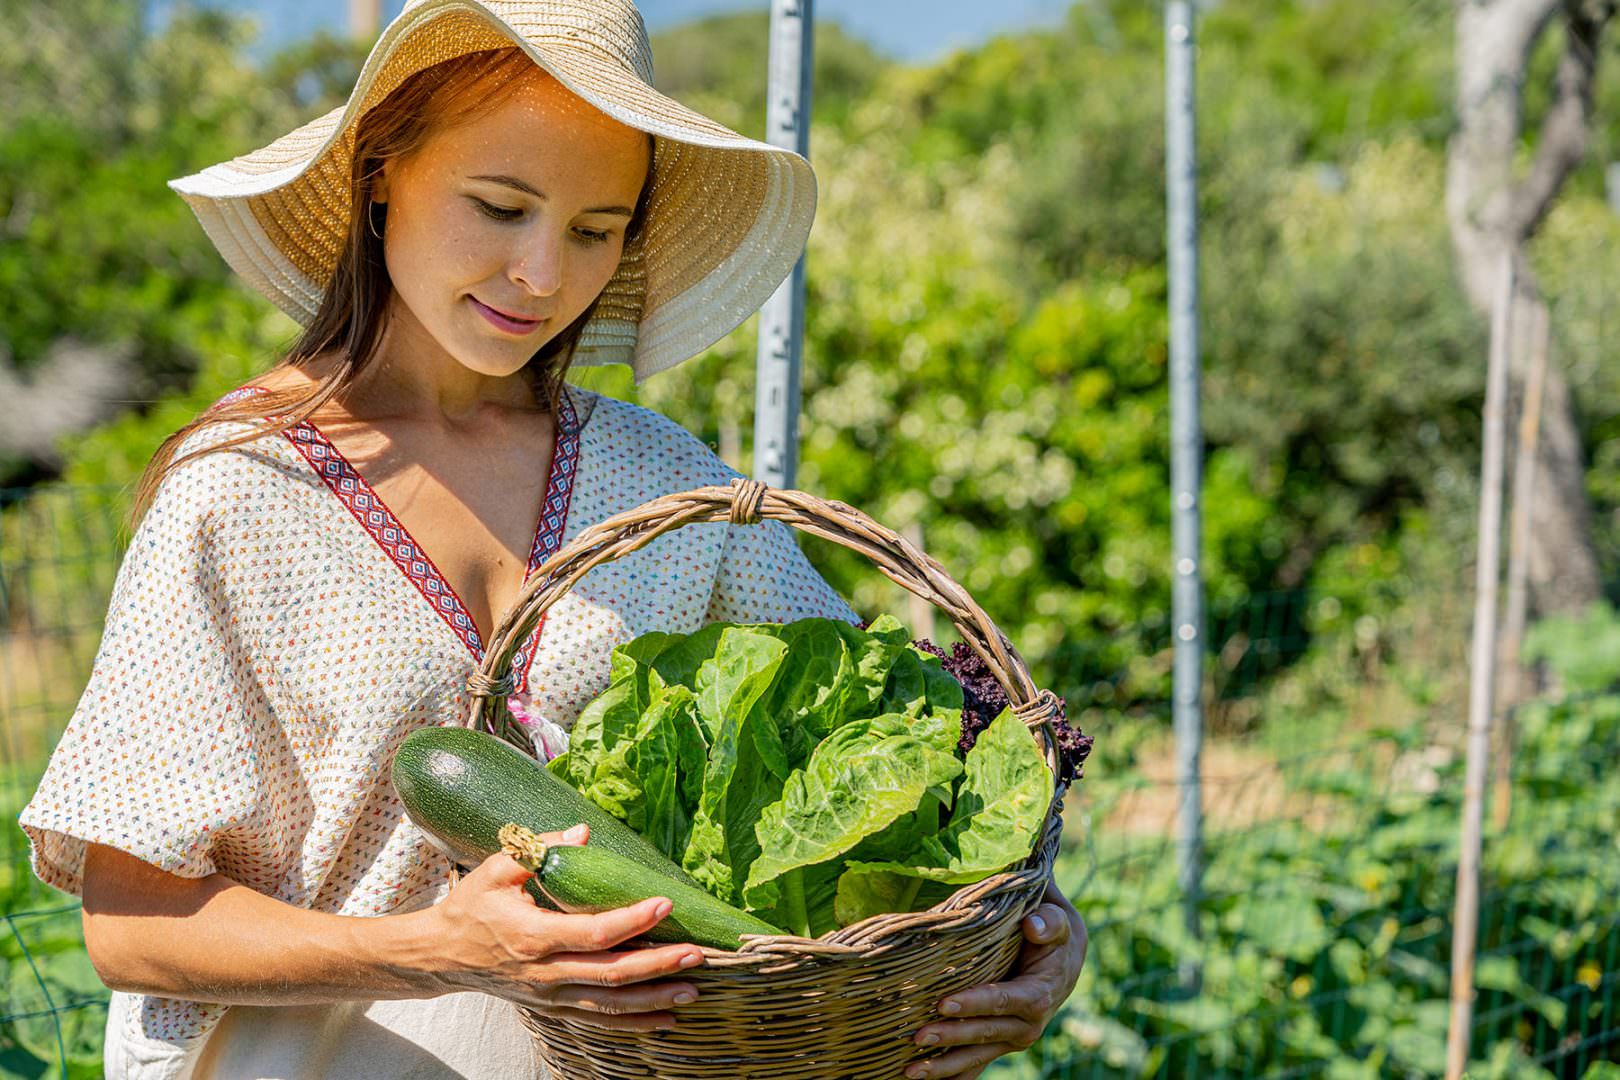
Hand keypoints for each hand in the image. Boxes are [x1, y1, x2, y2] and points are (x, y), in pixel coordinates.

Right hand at [414, 824, 705, 1031]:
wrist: (441, 956)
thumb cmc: (472, 906)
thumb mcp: (496, 868)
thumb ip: (539, 848)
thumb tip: (583, 832)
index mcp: (533, 935)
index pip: (592, 932)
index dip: (631, 921)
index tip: (665, 904)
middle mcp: (545, 972)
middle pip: (610, 975)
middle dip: (657, 966)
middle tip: (697, 954)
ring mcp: (550, 996)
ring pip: (608, 1005)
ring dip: (653, 1000)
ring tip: (692, 991)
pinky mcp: (553, 1008)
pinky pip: (597, 1020)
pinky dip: (632, 1023)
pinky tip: (664, 1020)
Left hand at [905, 882, 1087, 1078]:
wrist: (1063, 962)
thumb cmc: (1051, 935)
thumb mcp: (1057, 922)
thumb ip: (1049, 922)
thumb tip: (1032, 925)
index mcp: (1037, 995)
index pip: (1002, 1001)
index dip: (974, 1003)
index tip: (943, 1003)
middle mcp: (1026, 1026)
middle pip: (983, 1033)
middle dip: (950, 1036)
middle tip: (918, 1036)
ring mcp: (1010, 1039)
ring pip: (975, 1056)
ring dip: (943, 1066)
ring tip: (911, 1070)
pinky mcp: (999, 1045)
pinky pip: (974, 1065)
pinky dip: (951, 1075)